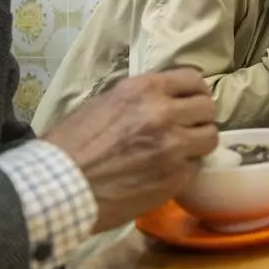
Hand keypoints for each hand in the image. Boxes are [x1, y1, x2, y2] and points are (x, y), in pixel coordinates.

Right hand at [43, 68, 217, 232]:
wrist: (58, 188)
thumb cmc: (69, 146)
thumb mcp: (103, 104)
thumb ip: (139, 98)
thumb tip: (163, 98)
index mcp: (145, 90)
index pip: (193, 80)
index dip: (195, 92)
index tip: (191, 101)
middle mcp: (164, 113)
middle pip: (208, 108)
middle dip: (199, 117)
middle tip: (188, 127)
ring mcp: (174, 146)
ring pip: (210, 137)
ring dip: (198, 143)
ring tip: (182, 151)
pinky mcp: (175, 177)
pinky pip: (196, 167)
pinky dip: (185, 169)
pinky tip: (166, 173)